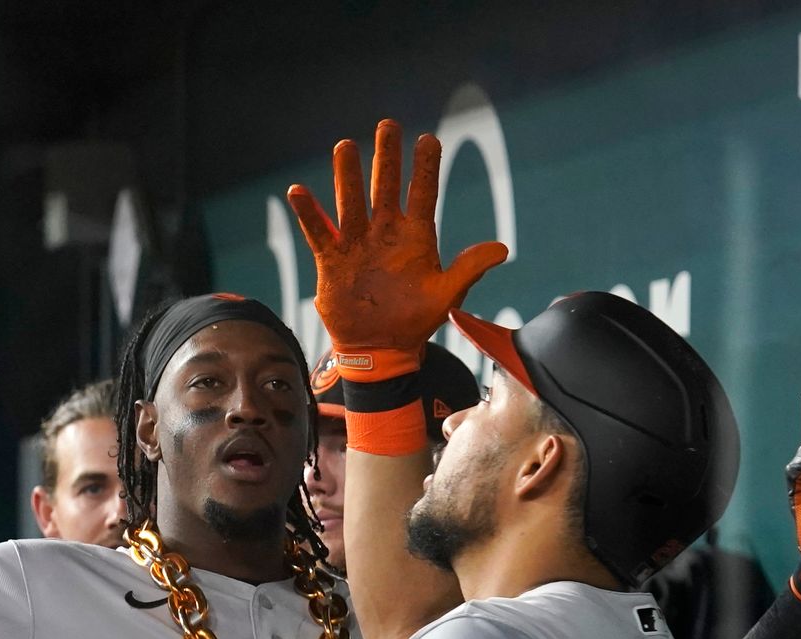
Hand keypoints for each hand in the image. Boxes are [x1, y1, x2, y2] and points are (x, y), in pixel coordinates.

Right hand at [286, 119, 506, 357]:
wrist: (380, 349)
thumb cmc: (415, 321)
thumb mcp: (446, 296)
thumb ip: (469, 269)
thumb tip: (502, 248)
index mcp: (415, 237)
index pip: (422, 194)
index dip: (425, 168)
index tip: (428, 139)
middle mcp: (385, 232)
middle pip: (384, 187)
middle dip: (385, 157)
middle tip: (387, 126)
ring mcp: (357, 244)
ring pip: (351, 202)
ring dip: (346, 176)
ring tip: (344, 146)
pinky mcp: (332, 261)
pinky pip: (318, 232)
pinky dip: (309, 213)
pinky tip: (298, 192)